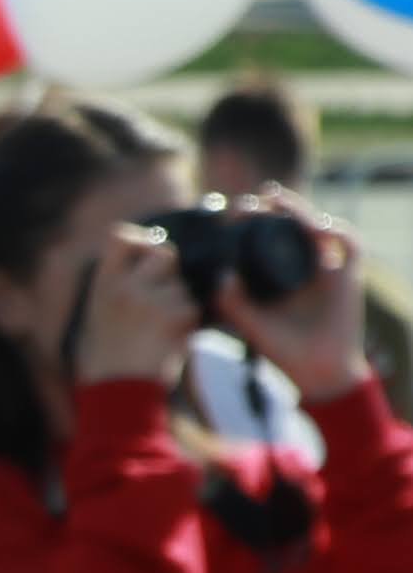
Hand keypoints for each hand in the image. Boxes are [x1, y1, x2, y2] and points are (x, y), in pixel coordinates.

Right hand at [69, 224, 193, 390]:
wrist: (118, 391)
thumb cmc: (107, 356)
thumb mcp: (98, 313)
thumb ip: (120, 283)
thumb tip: (147, 253)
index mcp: (103, 284)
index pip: (121, 236)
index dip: (139, 240)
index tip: (144, 253)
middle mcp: (127, 286)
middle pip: (164, 254)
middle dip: (168, 273)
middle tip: (158, 299)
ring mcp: (153, 300)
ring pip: (181, 286)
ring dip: (177, 304)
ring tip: (157, 331)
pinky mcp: (177, 315)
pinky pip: (192, 307)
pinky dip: (186, 323)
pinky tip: (167, 340)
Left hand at [217, 195, 379, 407]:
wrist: (316, 371)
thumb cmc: (282, 349)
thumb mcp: (247, 323)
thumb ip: (230, 301)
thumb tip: (222, 274)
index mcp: (277, 273)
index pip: (265, 236)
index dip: (251, 220)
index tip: (230, 212)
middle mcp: (302, 266)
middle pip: (291, 224)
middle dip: (273, 207)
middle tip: (251, 201)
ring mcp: (327, 268)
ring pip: (317, 226)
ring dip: (300, 210)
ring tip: (277, 202)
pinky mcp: (349, 276)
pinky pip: (350, 244)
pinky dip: (336, 231)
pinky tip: (315, 227)